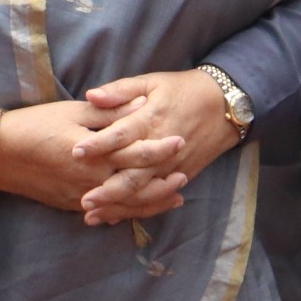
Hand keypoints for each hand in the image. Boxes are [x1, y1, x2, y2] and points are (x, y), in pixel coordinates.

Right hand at [0, 101, 185, 219]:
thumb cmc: (35, 125)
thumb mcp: (73, 112)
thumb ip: (109, 111)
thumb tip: (140, 104)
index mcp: (93, 153)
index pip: (135, 153)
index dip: (160, 149)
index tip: (180, 141)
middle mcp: (91, 180)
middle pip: (136, 185)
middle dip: (162, 182)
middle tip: (184, 176)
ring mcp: (81, 196)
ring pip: (125, 205)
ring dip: (151, 202)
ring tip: (174, 197)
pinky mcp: (72, 205)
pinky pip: (106, 213)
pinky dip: (127, 212)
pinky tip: (139, 209)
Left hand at [76, 69, 240, 223]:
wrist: (224, 106)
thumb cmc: (182, 90)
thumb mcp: (151, 82)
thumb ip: (120, 91)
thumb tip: (91, 95)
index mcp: (151, 119)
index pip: (122, 135)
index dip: (99, 144)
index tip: (75, 153)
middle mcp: (161, 147)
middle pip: (132, 174)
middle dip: (107, 190)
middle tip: (83, 200)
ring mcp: (172, 165)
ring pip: (143, 191)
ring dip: (118, 206)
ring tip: (92, 216)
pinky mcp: (181, 176)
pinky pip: (157, 197)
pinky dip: (136, 209)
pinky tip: (115, 218)